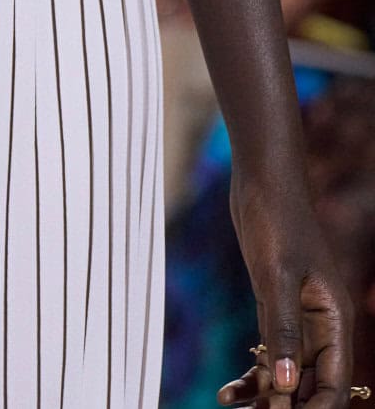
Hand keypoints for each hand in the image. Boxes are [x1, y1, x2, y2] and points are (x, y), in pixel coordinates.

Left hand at [216, 166, 356, 407]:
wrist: (262, 178)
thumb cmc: (276, 219)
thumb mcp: (276, 275)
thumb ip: (282, 330)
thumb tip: (287, 388)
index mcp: (335, 320)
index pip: (335, 386)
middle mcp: (322, 325)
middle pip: (312, 387)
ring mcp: (298, 317)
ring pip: (288, 374)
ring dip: (266, 397)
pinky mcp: (275, 306)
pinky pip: (269, 352)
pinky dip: (254, 374)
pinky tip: (229, 391)